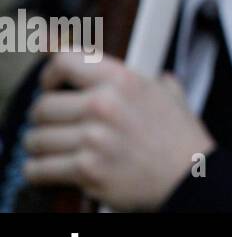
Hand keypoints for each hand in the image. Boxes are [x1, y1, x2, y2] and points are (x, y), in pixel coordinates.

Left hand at [23, 53, 215, 210]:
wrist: (189, 176)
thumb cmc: (178, 135)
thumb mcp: (163, 92)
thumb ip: (133, 75)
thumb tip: (105, 59)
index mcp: (123, 80)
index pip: (65, 61)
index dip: (50, 74)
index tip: (50, 86)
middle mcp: (104, 105)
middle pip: (43, 106)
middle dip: (42, 119)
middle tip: (52, 126)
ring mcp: (94, 138)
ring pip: (36, 139)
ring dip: (40, 147)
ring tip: (51, 149)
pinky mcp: (86, 170)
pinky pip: (39, 169)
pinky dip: (38, 171)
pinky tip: (48, 169)